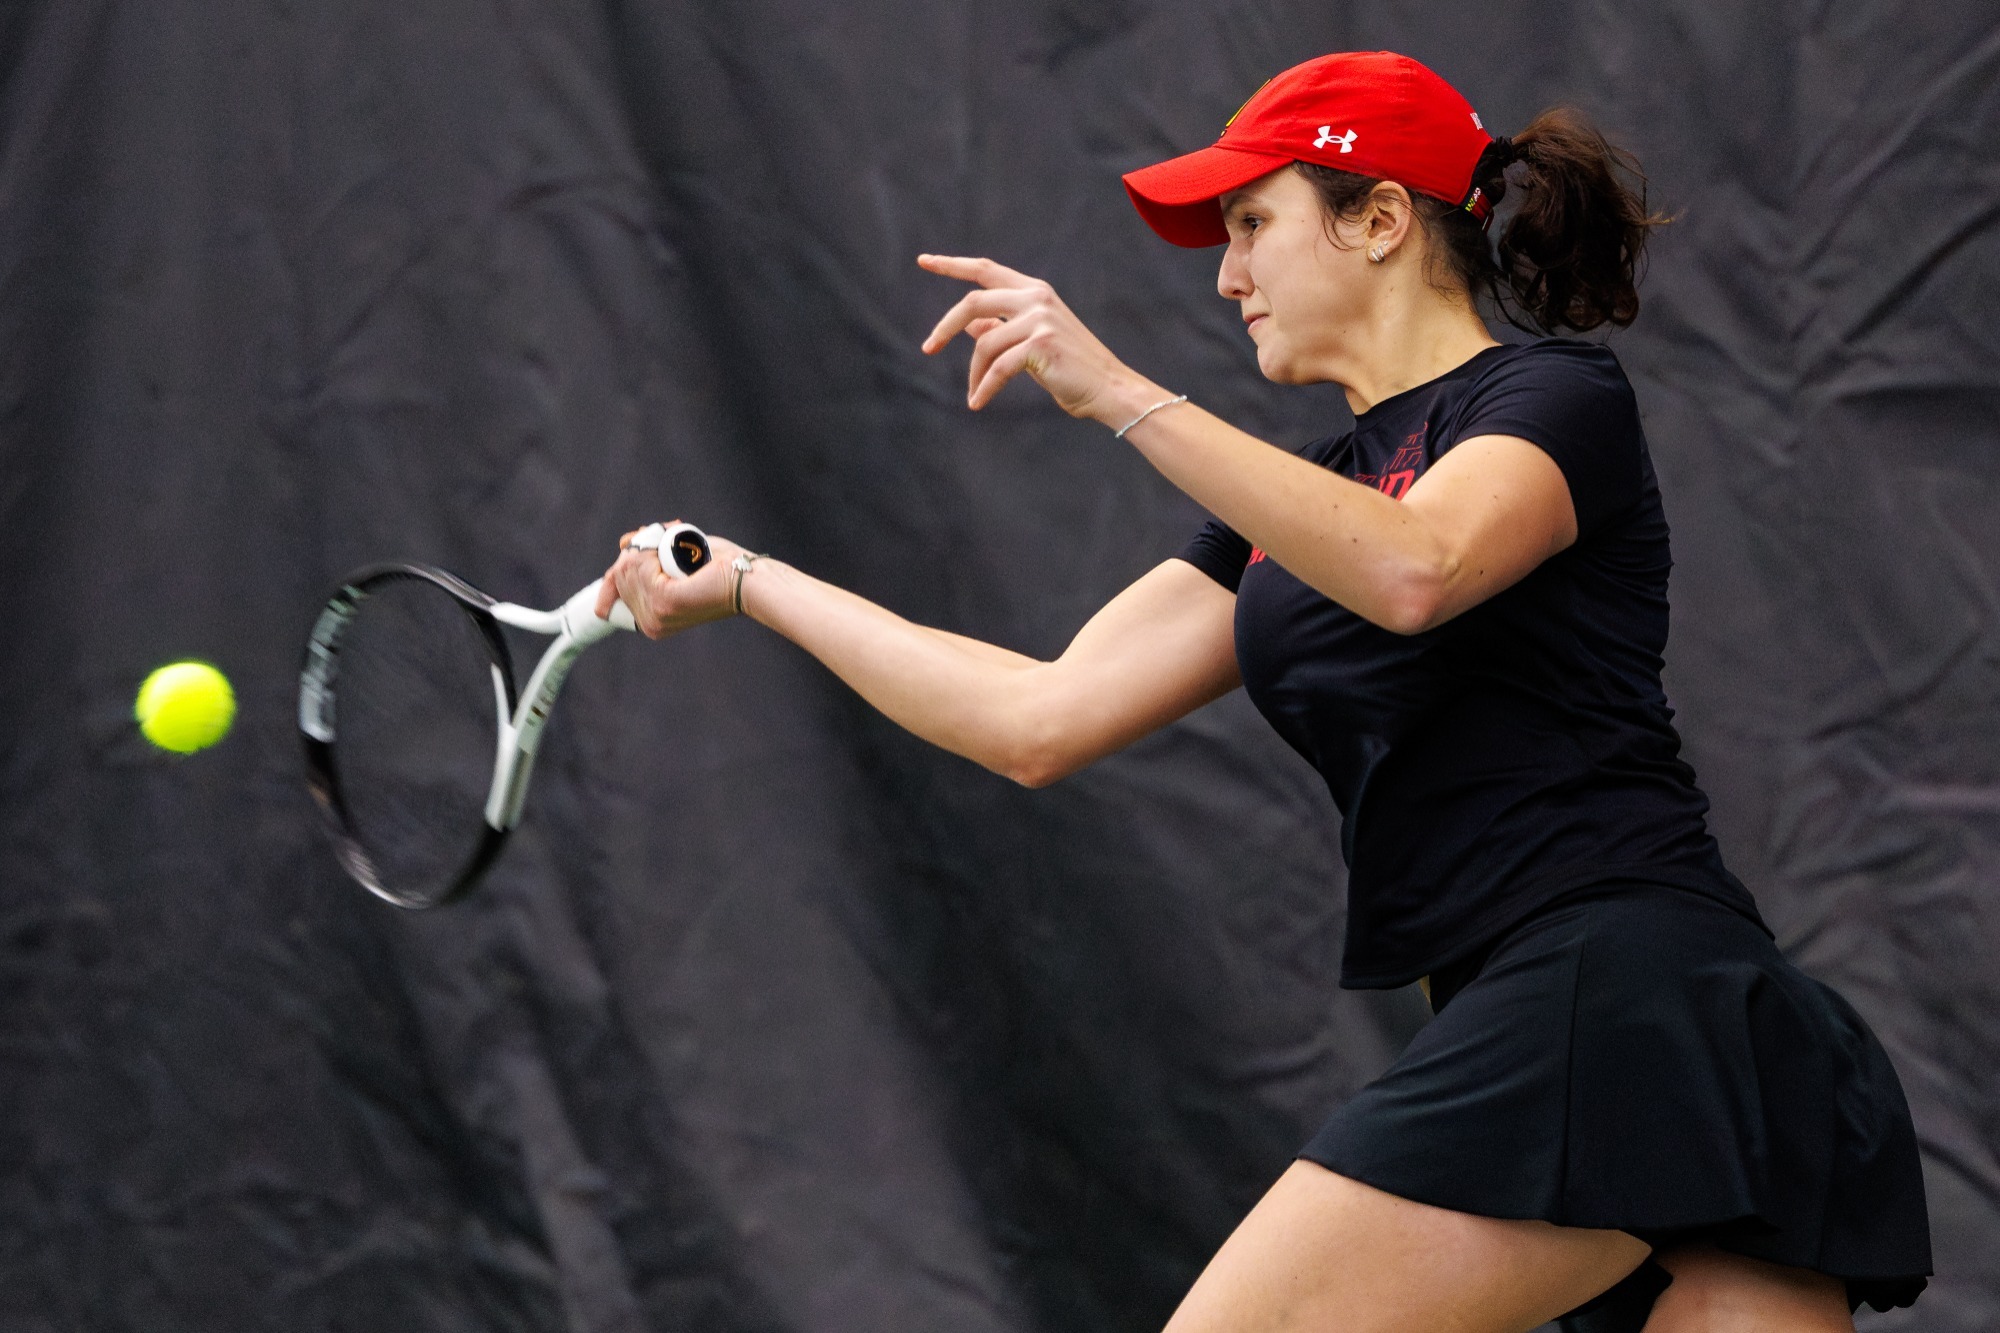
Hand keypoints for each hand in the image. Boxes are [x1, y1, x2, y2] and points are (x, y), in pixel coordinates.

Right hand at [594, 525, 744, 639]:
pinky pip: (640, 565)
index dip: (620, 563)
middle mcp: (649, 623)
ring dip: (648, 544)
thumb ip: (649, 556)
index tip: (632, 546)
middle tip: (669, 536)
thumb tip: (624, 544)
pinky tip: (670, 548)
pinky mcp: (666, 601)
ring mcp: (656, 615)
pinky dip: (652, 547)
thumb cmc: (719, 569)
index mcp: (650, 621)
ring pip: (628, 567)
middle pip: (619, 573)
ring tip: (675, 542)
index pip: (611, 589)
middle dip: (638, 547)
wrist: (746, 579)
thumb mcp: (677, 561)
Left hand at [918, 255, 1158, 421]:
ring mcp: (1039, 319)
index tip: (923, 260)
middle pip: (972, 303)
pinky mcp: (1040, 345)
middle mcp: (1036, 298)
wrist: (1109, 388)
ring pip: (984, 343)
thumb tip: (968, 324)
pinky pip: (997, 369)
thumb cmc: (1070, 369)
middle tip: (928, 348)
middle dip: (945, 326)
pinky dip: (984, 388)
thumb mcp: (1031, 343)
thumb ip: (1001, 328)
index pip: (984, 270)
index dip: (951, 265)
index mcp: (1034, 291)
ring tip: (975, 395)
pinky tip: (978, 403)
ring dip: (974, 374)